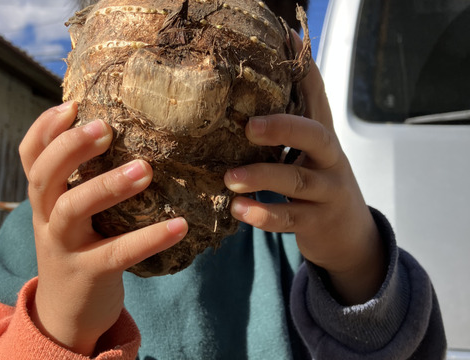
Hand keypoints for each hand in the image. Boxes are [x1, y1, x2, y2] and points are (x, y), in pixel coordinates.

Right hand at [19, 101, 187, 354]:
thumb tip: (129, 142)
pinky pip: (117, 253)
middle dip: (70, 148)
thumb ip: (85, 184)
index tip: (72, 106)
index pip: (31, 157)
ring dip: (107, 186)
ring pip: (72, 210)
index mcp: (45, 199)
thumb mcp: (73, 216)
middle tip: (105, 127)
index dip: (45, 129)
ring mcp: (64, 248)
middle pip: (44, 177)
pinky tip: (180, 225)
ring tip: (145, 169)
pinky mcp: (88, 274)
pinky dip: (149, 238)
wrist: (68, 313)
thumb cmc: (81, 250)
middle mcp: (46, 219)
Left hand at [224, 56, 384, 305]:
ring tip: (230, 179)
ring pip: (297, 180)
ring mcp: (327, 192)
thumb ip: (293, 128)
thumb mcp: (313, 155)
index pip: (317, 100)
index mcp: (324, 139)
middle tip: (248, 128)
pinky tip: (239, 210)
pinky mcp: (317, 222)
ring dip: (261, 177)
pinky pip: (289, 217)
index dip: (304, 74)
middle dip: (283, 127)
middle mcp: (331, 160)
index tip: (283, 44)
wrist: (349, 234)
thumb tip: (266, 94)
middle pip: (314, 135)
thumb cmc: (321, 184)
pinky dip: (263, 213)